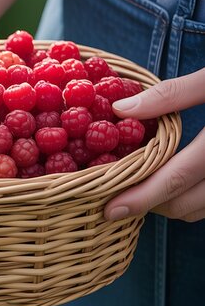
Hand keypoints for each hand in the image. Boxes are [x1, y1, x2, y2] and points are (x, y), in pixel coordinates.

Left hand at [105, 69, 204, 221]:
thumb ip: (172, 94)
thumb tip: (121, 109)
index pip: (178, 178)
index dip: (142, 197)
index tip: (110, 209)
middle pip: (186, 204)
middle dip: (149, 203)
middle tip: (119, 192)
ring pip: (202, 211)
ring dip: (170, 205)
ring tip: (142, 186)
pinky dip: (193, 201)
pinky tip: (177, 182)